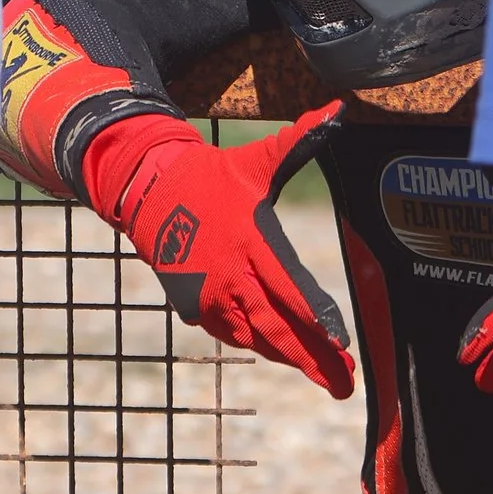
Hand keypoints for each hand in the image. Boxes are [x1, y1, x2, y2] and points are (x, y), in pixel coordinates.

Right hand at [87, 104, 355, 398]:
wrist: (149, 190)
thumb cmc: (212, 175)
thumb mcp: (258, 159)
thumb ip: (301, 139)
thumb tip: (337, 109)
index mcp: (253, 241)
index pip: (292, 290)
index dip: (319, 320)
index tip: (343, 343)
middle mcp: (232, 275)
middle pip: (278, 329)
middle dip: (313, 359)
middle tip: (343, 384)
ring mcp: (210, 295)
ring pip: (256, 338)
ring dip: (289, 358)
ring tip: (323, 375)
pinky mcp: (194, 307)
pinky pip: (231, 334)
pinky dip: (257, 344)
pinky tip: (282, 353)